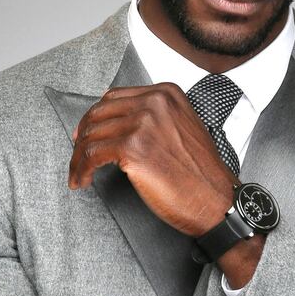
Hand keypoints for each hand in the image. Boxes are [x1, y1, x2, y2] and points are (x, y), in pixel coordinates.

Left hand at [68, 83, 235, 235]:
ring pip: (91, 135)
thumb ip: (155, 119)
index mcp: (166, 94)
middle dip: (82, 137)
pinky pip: (91, 155)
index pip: (115, 98)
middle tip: (78, 156)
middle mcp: (154, 103)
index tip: (86, 134)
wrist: (217, 201)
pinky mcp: (133, 149)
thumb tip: (117, 124)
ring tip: (78, 174)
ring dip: (78, 158)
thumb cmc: (202, 175)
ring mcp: (143, 124)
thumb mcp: (183, 129)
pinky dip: (80, 170)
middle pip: (99, 114)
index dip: (95, 117)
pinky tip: (82, 181)